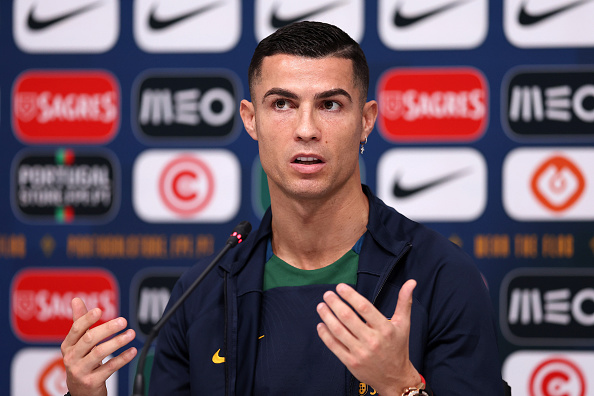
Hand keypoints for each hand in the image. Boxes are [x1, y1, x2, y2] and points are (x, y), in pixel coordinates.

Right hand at [61, 298, 136, 395]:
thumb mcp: (77, 343)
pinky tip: (132, 351)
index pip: (76, 329)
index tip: (100, 310)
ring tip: (131, 334)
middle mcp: (71, 358)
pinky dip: (122, 358)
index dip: (87, 319)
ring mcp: (80, 371)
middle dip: (107, 329)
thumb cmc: (81, 360)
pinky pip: (110, 368)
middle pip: (89, 340)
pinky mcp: (92, 382)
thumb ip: (79, 321)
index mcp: (68, 345)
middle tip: (123, 321)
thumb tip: (76, 299)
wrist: (80, 391)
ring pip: (100, 353)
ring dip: (118, 342)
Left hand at [316, 280, 420, 395]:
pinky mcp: (351, 363)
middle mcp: (372, 341)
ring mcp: (360, 353)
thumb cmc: (398, 348)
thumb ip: (404, 302)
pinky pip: (334, 346)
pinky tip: (321, 325)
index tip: (340, 287)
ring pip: (338, 331)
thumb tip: (411, 282)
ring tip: (321, 306)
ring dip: (327, 316)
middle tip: (327, 294)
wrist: (395, 378)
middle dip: (335, 303)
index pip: (364, 307)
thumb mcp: (403, 324)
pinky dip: (325, 335)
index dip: (350, 295)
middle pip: (348, 317)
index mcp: (385, 329)